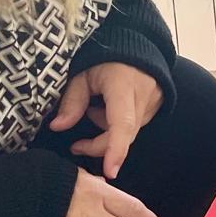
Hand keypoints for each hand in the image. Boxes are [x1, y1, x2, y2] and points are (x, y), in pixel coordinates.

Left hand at [51, 63, 163, 178]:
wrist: (136, 44)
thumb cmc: (104, 58)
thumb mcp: (81, 75)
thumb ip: (71, 102)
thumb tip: (58, 127)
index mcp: (123, 86)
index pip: (122, 124)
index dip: (115, 149)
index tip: (111, 171)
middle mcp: (143, 96)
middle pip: (123, 136)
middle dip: (99, 146)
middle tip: (76, 145)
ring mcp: (154, 102)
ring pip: (129, 132)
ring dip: (108, 130)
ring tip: (95, 109)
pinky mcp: (157, 106)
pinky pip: (136, 125)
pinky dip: (120, 123)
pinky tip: (110, 107)